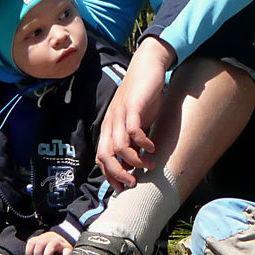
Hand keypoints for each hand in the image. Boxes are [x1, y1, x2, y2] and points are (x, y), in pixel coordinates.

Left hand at [26, 230, 72, 254]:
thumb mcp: (42, 252)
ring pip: (51, 245)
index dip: (29, 252)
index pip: (32, 242)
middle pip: (40, 242)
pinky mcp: (69, 249)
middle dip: (38, 253)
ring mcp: (60, 242)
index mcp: (43, 237)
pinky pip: (65, 252)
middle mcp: (51, 237)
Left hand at [96, 37, 174, 188]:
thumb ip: (134, 139)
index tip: (123, 187)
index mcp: (109, 127)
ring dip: (134, 160)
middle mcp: (111, 122)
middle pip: (105, 155)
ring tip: (150, 165)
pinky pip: (133, 130)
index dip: (110, 175)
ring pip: (119, 146)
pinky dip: (143, 143)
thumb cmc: (143, 96)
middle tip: (134, 183)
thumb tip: (138, 163)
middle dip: (117, 174)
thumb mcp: (136, 121)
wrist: (147, 66)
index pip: (101, 157)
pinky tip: (153, 147)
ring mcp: (120, 114)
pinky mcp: (133, 106)